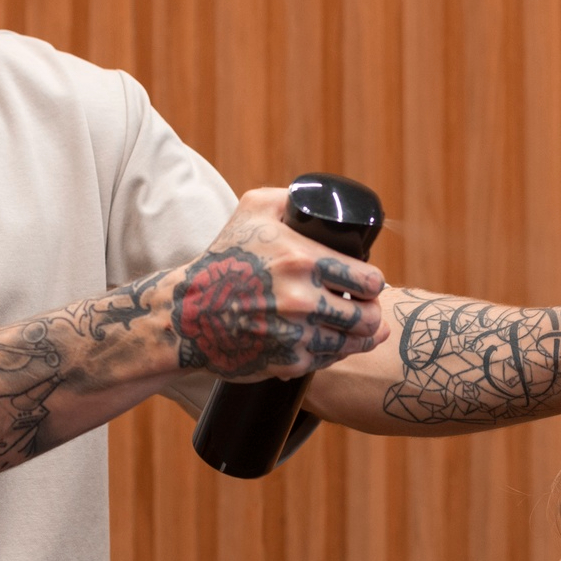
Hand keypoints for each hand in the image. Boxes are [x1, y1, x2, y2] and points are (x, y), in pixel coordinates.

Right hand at [169, 188, 388, 380]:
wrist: (188, 313)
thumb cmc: (222, 259)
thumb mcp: (251, 210)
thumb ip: (290, 197)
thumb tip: (321, 198)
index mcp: (303, 260)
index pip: (368, 280)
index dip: (372, 282)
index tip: (366, 283)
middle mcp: (303, 300)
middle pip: (369, 315)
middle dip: (371, 310)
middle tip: (364, 306)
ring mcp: (297, 335)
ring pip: (355, 342)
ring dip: (361, 335)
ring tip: (358, 327)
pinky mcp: (288, 363)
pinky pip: (328, 360)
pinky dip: (333, 352)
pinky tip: (330, 342)